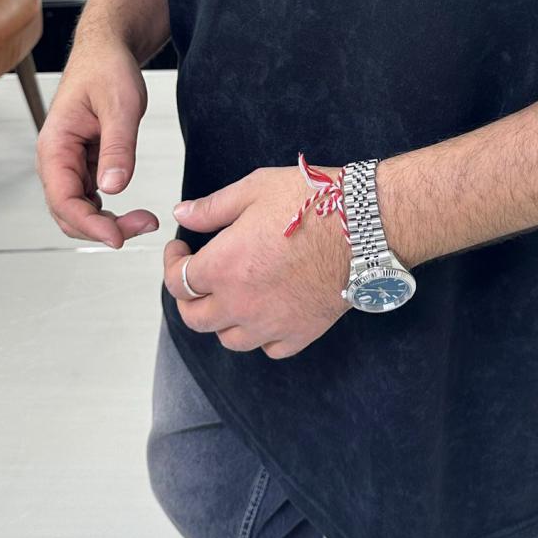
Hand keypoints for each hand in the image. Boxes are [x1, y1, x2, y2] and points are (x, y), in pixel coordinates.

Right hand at [36, 39, 158, 248]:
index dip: (89, 224)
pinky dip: (110, 210)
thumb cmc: (107, 69)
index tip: (118, 237)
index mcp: (55, 145)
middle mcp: (56, 159)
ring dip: (107, 222)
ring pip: (80, 210)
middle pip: (68, 212)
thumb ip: (117, 147)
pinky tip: (134, 211)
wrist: (106, 51)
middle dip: (102, 228)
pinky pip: (91, 198)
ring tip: (144, 221)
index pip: (62, 199)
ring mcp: (69, 164)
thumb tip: (114, 188)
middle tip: (144, 225)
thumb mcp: (121, 105)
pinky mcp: (85, 165)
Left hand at [164, 166, 351, 358]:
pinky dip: (263, 336)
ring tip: (232, 295)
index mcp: (223, 267)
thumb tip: (182, 213)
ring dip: (223, 319)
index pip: (177, 282)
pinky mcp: (301, 333)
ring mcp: (271, 324)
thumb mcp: (254, 189)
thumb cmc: (313, 202)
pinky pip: (270, 348)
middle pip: (195, 318)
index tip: (181, 248)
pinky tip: (267, 313)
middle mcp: (241, 303)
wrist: (365, 225)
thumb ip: (212, 207)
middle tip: (198, 276)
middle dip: (189, 296)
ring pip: (229, 339)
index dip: (172, 263)